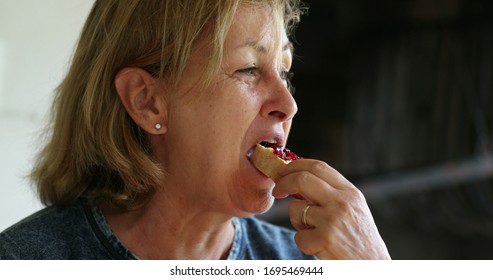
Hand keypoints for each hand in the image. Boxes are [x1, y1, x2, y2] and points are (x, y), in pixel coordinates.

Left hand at [273, 159, 390, 259]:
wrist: (374, 268)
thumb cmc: (359, 241)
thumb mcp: (352, 210)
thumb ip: (331, 194)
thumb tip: (297, 179)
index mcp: (350, 192)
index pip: (318, 166)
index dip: (295, 165)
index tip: (283, 171)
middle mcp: (342, 202)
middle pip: (302, 179)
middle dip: (283, 183)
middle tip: (277, 191)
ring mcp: (332, 220)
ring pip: (295, 209)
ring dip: (297, 222)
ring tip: (314, 232)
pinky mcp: (324, 239)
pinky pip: (299, 236)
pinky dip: (304, 243)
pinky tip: (320, 248)